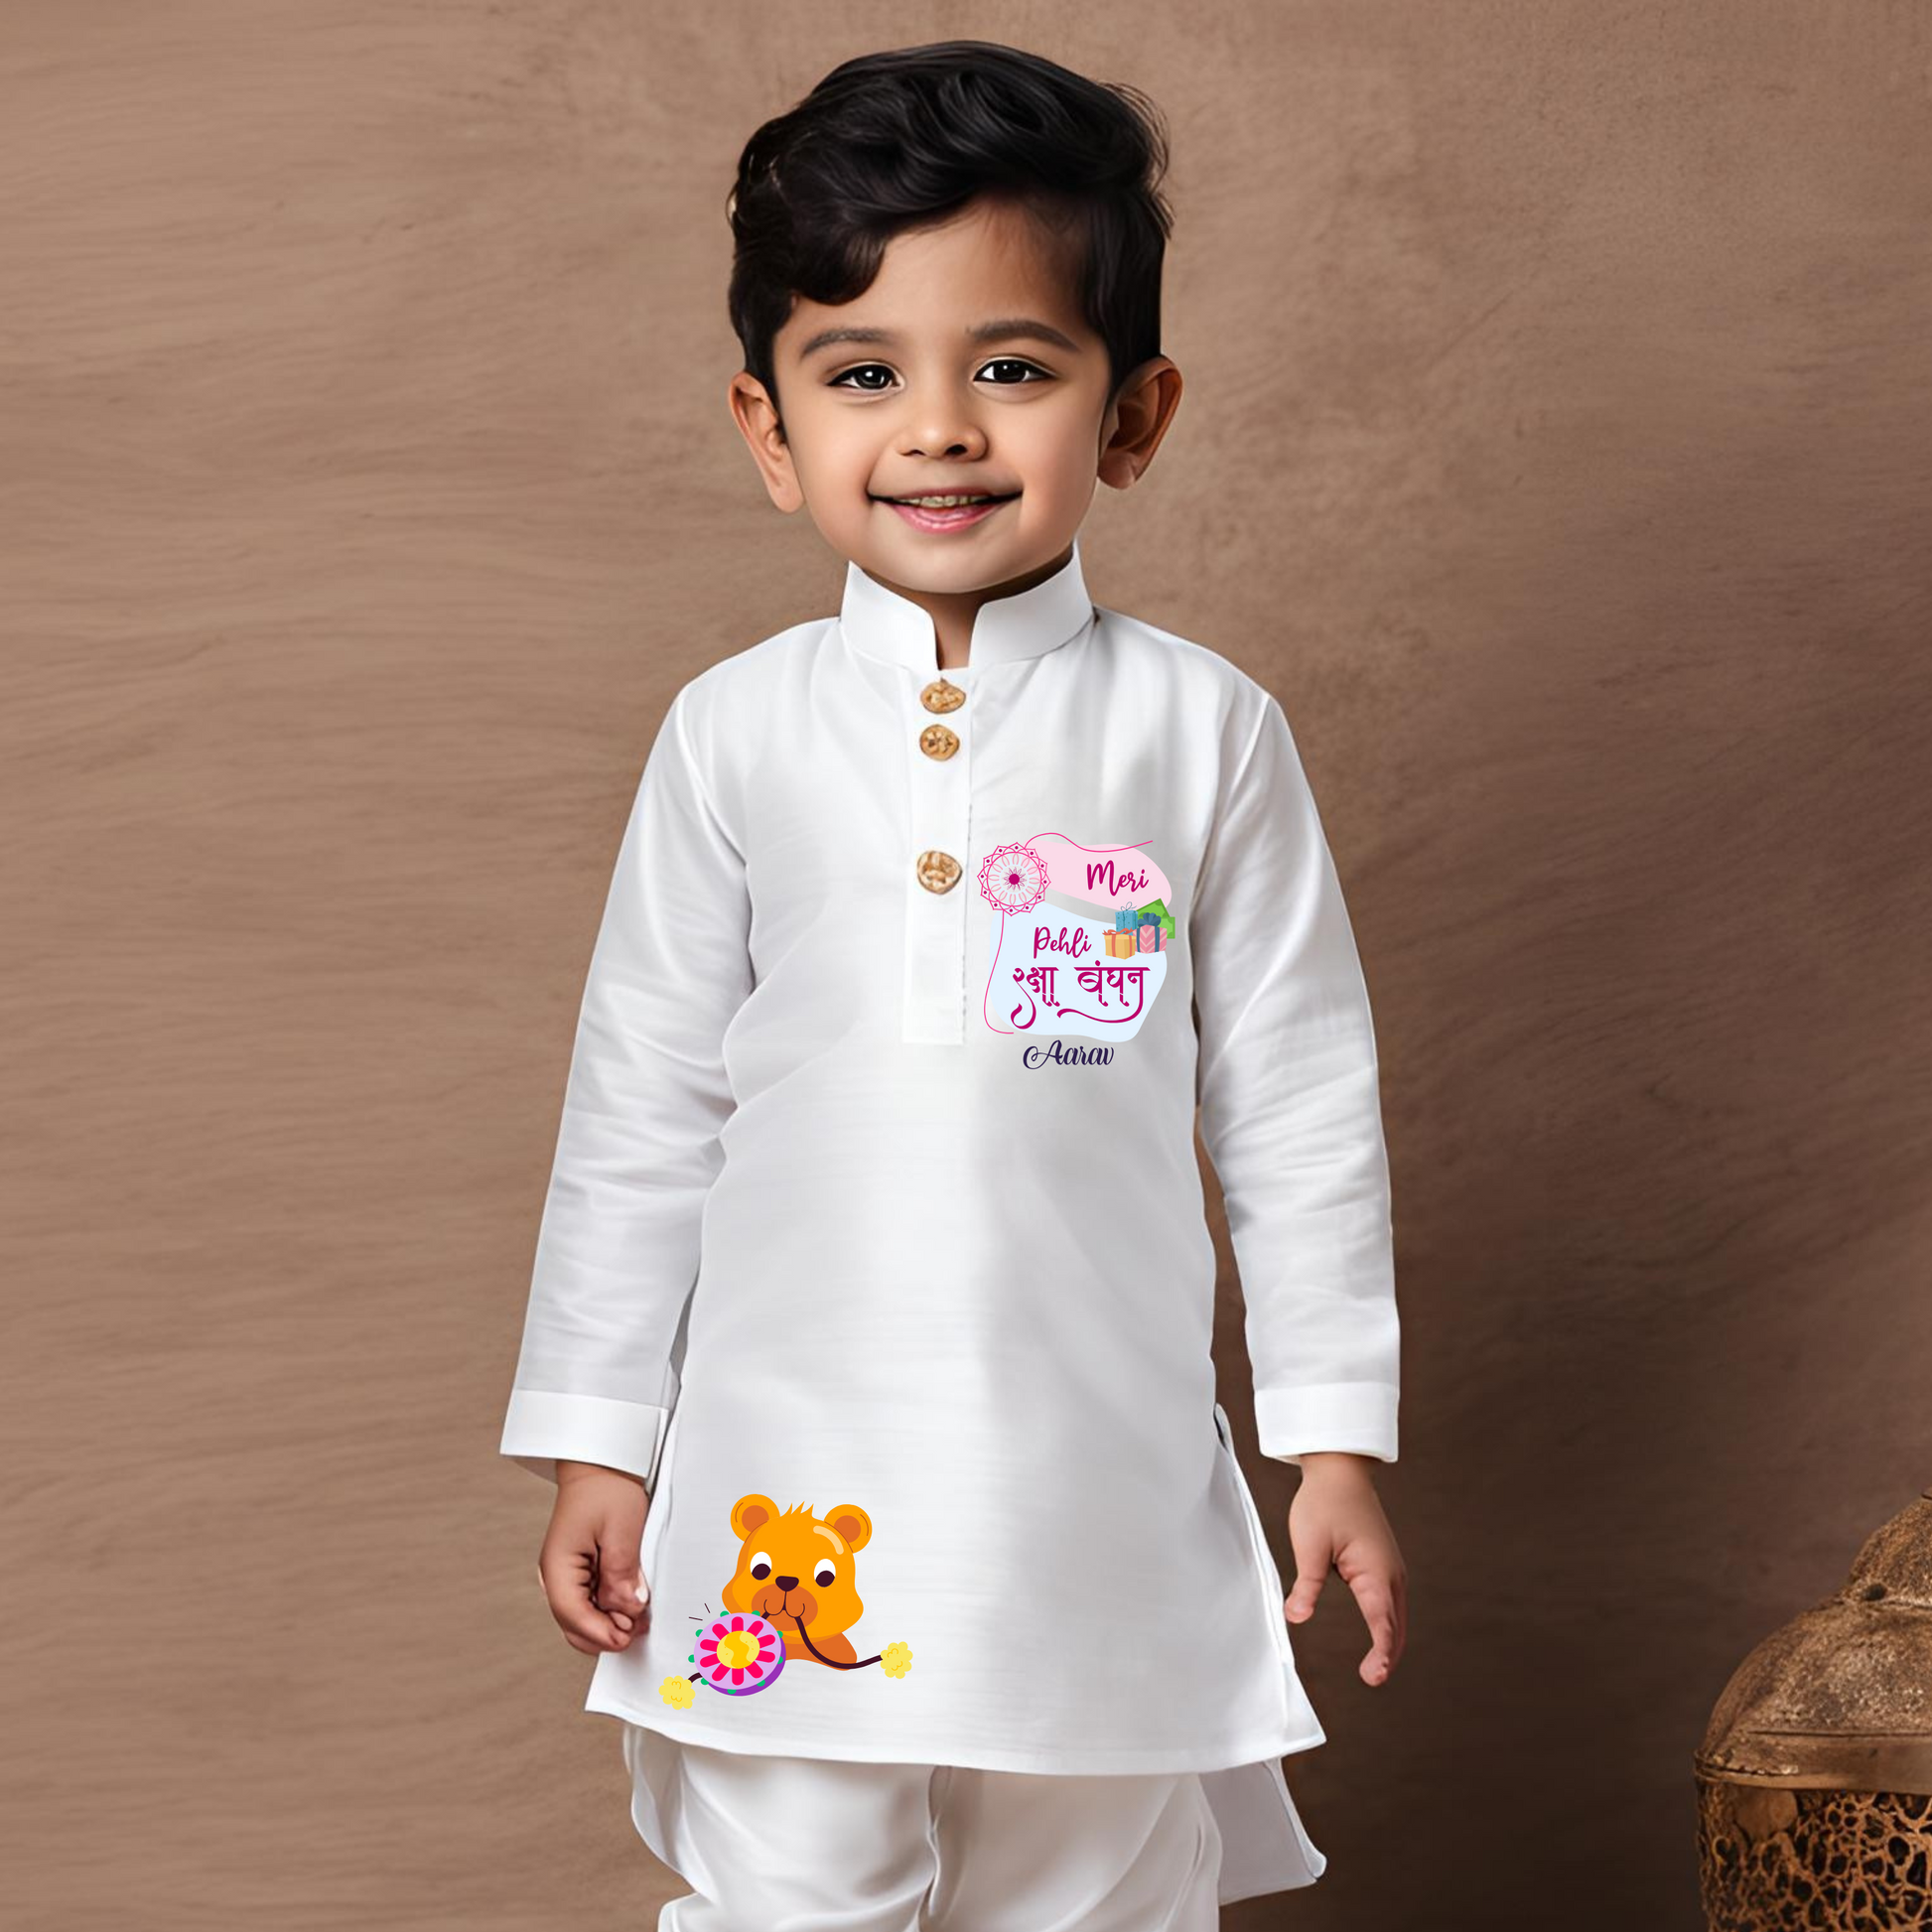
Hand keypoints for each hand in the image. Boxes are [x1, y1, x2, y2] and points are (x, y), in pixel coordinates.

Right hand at [536, 1461, 651, 1656]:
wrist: (602, 1464)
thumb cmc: (608, 1488)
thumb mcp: (621, 1529)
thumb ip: (622, 1573)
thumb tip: (630, 1609)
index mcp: (558, 1566)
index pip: (572, 1616)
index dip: (600, 1633)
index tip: (627, 1635)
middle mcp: (556, 1577)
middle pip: (574, 1627)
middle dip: (605, 1634)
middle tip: (638, 1627)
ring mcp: (566, 1577)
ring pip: (582, 1620)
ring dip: (609, 1624)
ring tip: (639, 1615)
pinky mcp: (580, 1574)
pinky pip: (591, 1604)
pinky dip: (609, 1611)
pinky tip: (630, 1604)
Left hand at [1283, 1456, 1405, 1685]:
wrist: (1340, 1470)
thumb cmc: (1324, 1503)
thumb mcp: (1309, 1544)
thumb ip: (1306, 1584)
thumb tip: (1296, 1616)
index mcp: (1376, 1572)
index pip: (1383, 1624)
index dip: (1380, 1654)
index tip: (1372, 1677)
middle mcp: (1391, 1574)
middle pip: (1396, 1626)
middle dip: (1387, 1655)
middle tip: (1371, 1679)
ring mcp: (1391, 1569)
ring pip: (1396, 1616)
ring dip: (1389, 1642)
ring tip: (1375, 1668)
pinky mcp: (1384, 1564)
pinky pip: (1390, 1602)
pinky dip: (1387, 1624)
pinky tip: (1379, 1636)